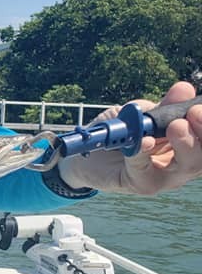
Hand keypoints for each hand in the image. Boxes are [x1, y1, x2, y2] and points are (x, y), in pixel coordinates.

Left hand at [59, 81, 201, 193]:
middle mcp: (183, 162)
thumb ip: (161, 107)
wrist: (85, 154)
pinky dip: (144, 153)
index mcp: (187, 142)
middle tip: (193, 114)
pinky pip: (145, 169)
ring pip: (188, 165)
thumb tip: (183, 89)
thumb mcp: (139, 114)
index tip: (199, 106)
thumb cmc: (119, 133)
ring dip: (185, 144)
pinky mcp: (142, 184)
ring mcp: (166, 177)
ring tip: (175, 127)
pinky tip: (144, 141)